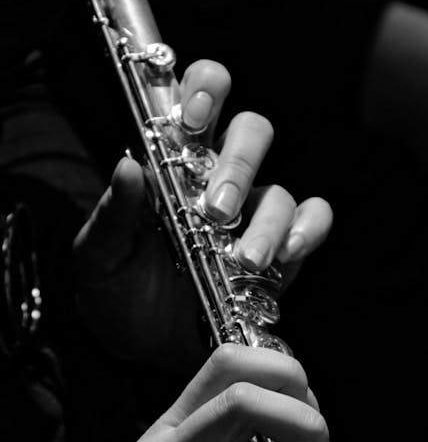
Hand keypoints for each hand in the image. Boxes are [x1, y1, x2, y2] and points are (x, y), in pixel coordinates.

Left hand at [73, 60, 332, 371]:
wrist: (150, 351)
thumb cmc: (120, 294)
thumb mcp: (99, 258)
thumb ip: (112, 216)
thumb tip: (129, 166)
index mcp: (175, 164)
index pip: (199, 98)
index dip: (205, 90)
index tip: (193, 119)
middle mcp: (222, 180)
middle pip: (253, 133)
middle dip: (239, 164)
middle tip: (216, 211)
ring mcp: (257, 215)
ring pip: (282, 188)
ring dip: (266, 220)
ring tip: (245, 259)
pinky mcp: (285, 250)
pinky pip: (314, 221)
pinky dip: (307, 232)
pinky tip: (285, 255)